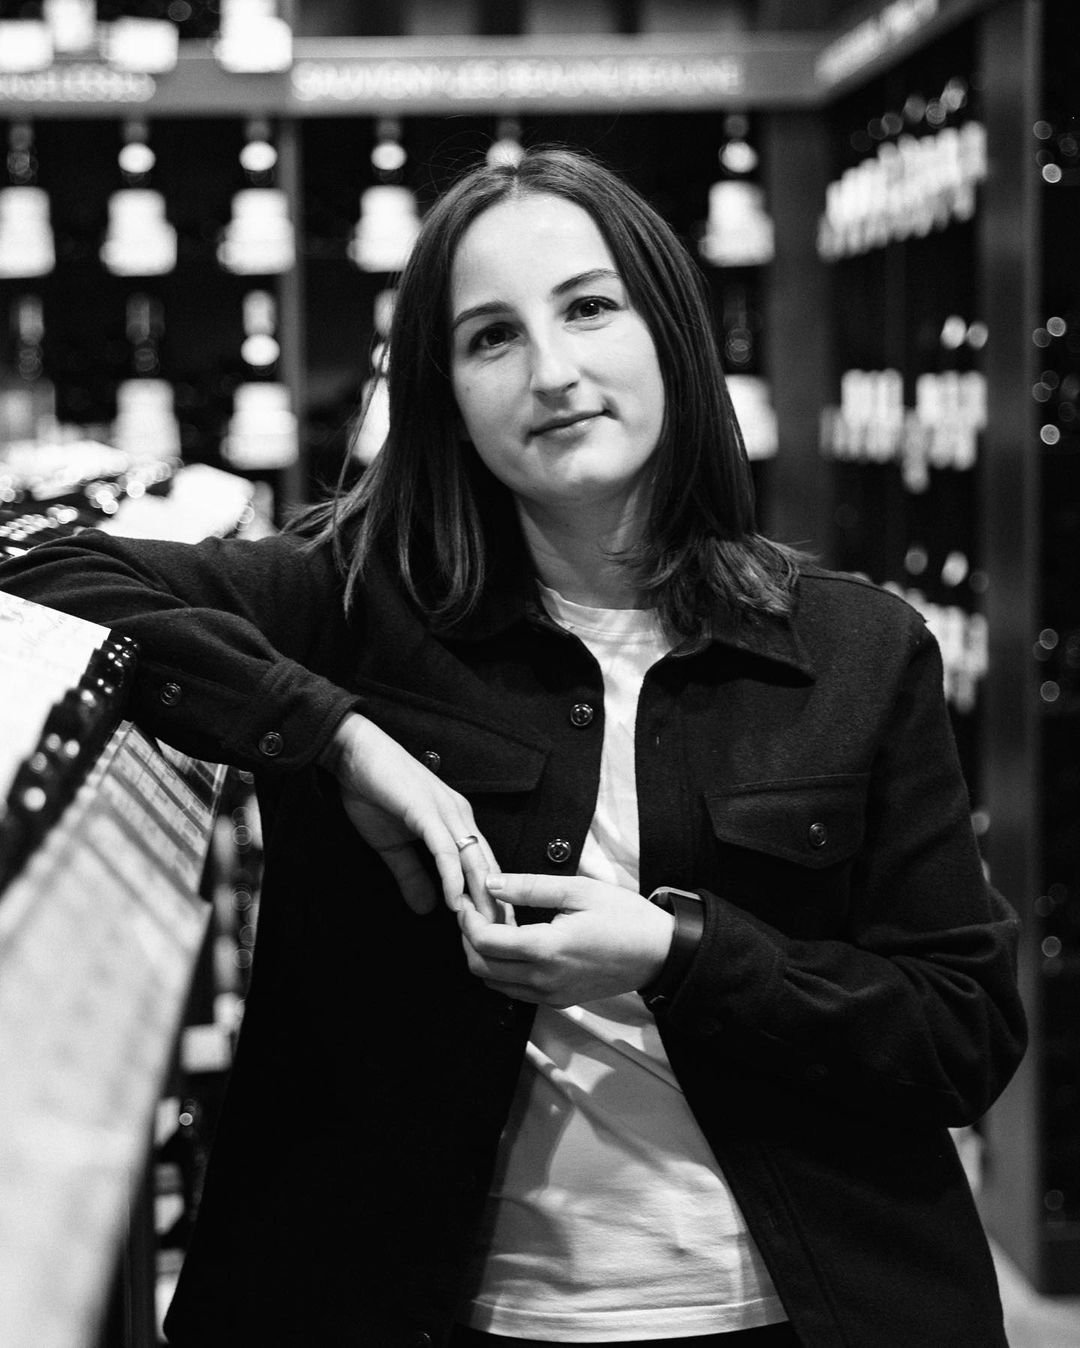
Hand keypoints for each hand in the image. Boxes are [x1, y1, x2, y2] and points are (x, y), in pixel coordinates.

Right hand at [319, 711, 498, 917]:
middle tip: (504, 940)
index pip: (484, 869)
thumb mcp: (393, 846)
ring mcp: (446, 812)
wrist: (353, 755)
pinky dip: (451, 876)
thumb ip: (413, 875)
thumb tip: (427, 910)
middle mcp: (460, 817)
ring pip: (472, 861)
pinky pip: (444, 848)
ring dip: (479, 897)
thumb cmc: (374, 794)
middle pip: (487, 868)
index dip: (492, 902)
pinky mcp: (426, 810)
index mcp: (457, 824)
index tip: (498, 934)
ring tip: (485, 929)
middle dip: (496, 906)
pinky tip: (453, 901)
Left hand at [458, 874, 673, 1005]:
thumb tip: (491, 883)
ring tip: (494, 925)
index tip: (467, 899)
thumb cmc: (626, 918)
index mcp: (547, 949)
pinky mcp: (557, 1000)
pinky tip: (514, 943)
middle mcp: (543, 979)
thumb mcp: (579, 890)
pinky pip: (514, 990)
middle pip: (480, 967)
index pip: (484, 942)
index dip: (467, 919)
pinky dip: (502, 969)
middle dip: (467, 937)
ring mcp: (550, 995)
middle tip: (473, 911)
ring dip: (483, 955)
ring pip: (493, 982)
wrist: (661, 954)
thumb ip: (530, 886)